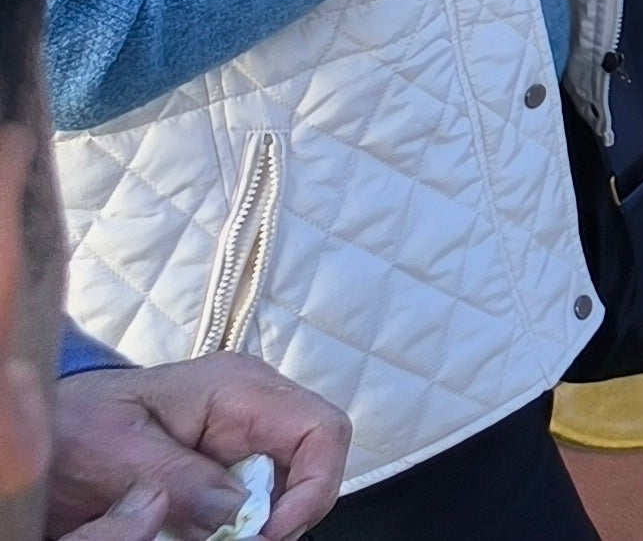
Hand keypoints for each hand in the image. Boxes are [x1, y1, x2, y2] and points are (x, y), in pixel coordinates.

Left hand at [54, 355, 351, 539]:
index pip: (320, 429)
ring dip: (262, 524)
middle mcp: (255, 407)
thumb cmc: (76, 424)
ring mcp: (245, 435)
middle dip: (287, 513)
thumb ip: (177, 477)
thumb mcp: (115, 450)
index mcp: (238, 388)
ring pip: (289, 487)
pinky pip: (259, 502)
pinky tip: (209, 536)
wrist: (50, 428)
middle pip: (313, 463)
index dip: (314, 485)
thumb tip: (239, 512)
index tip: (273, 534)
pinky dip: (241, 528)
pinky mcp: (231, 465)